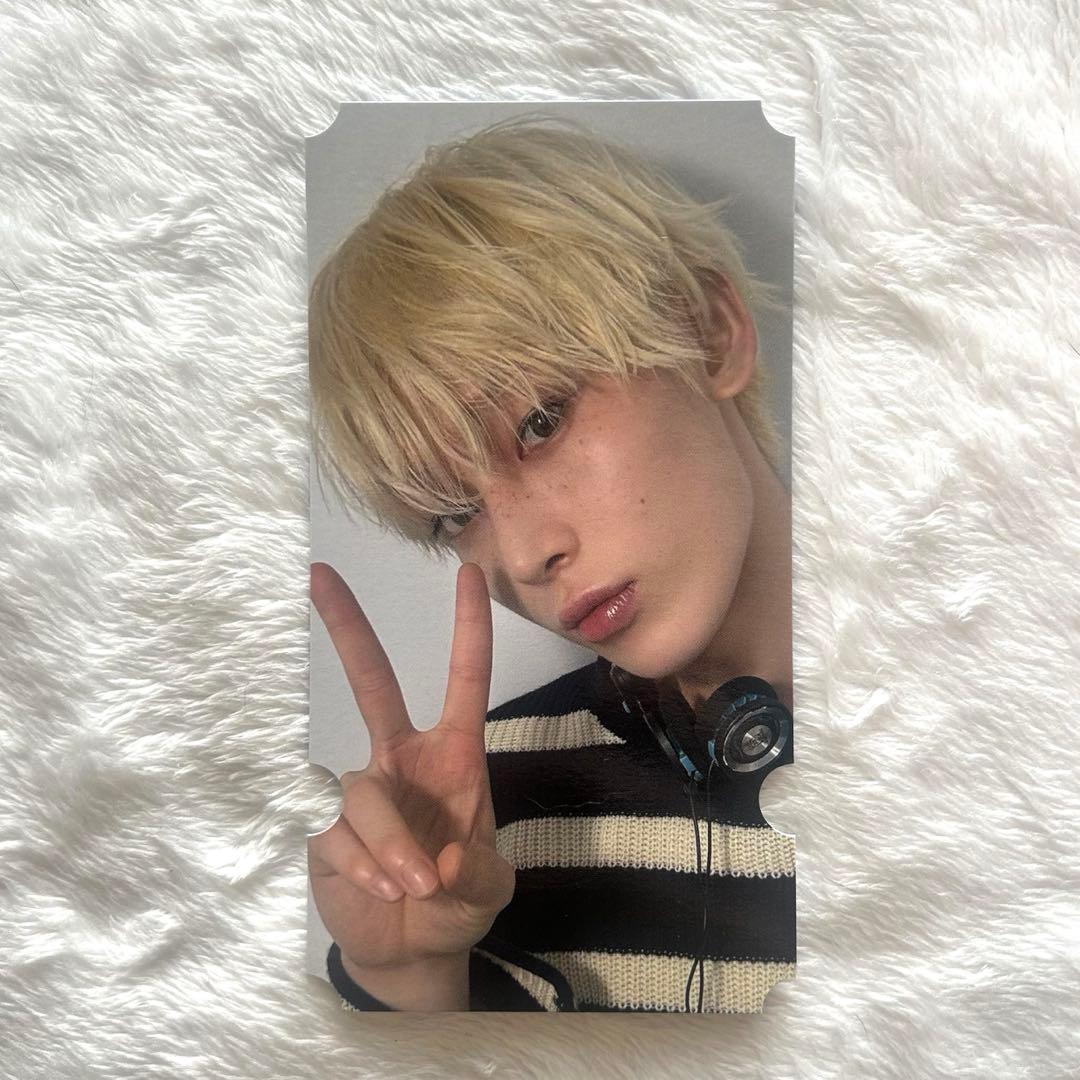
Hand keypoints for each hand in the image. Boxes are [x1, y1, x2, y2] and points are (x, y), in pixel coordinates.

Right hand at [308, 561, 515, 976]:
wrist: (415, 950)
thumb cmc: (458, 901)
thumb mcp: (489, 889)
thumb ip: (480, 874)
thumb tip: (442, 858)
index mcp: (452, 755)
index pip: (464, 681)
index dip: (468, 628)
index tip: (471, 574)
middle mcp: (401, 760)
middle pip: (373, 684)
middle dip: (349, 630)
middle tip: (321, 576)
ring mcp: (360, 792)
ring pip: (362, 795)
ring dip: (389, 843)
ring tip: (415, 887)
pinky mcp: (323, 829)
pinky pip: (336, 834)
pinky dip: (363, 865)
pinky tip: (383, 892)